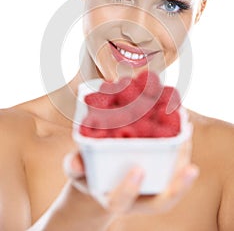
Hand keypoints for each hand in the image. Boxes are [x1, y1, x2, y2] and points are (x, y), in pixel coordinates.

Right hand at [64, 137, 198, 218]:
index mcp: (115, 199)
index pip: (121, 201)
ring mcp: (152, 187)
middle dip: (178, 187)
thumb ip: (74, 167)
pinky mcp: (160, 174)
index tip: (137, 170)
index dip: (129, 189)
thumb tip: (76, 162)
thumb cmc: (89, 175)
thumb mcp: (77, 172)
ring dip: (183, 159)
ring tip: (187, 133)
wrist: (102, 179)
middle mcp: (138, 198)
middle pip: (162, 201)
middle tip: (191, 170)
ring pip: (173, 182)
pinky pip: (174, 164)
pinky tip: (183, 125)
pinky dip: (180, 147)